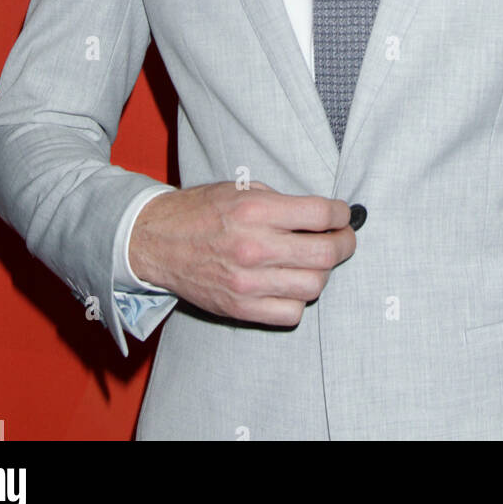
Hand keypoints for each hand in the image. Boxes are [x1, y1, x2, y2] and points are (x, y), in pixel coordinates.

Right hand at [128, 181, 355, 326]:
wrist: (157, 240)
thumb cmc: (202, 211)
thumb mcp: (243, 190)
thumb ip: (283, 203)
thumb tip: (324, 215)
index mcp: (256, 210)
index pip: (321, 214)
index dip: (342, 214)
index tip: (344, 215)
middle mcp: (254, 247)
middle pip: (325, 253)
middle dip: (344, 244)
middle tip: (343, 238)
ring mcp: (248, 282)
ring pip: (314, 286)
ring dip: (323, 272)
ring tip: (316, 261)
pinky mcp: (240, 308)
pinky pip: (291, 313)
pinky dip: (299, 299)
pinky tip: (291, 284)